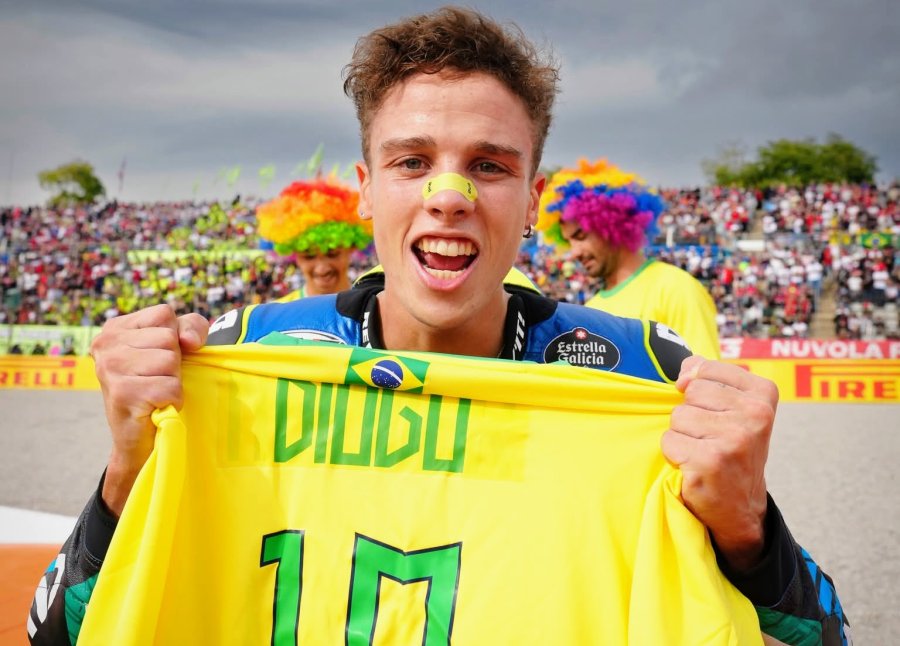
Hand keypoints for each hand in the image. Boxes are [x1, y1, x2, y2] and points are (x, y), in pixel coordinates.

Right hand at [90, 304, 208, 515]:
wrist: (138, 441)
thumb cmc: (159, 388)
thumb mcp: (176, 348)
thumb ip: (190, 328)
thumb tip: (189, 341)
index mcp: (115, 328)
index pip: (164, 314)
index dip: (176, 337)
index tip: (160, 358)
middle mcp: (106, 343)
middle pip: (169, 338)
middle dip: (174, 362)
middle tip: (156, 381)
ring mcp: (110, 367)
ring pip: (170, 361)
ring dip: (173, 381)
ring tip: (155, 393)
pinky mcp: (122, 393)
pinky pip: (171, 386)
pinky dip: (173, 399)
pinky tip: (156, 406)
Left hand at [660, 355, 777, 571]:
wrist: (740, 507)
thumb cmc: (730, 450)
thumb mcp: (733, 407)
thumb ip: (707, 377)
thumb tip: (685, 372)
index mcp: (762, 394)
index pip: (705, 369)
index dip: (698, 390)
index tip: (715, 412)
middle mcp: (754, 414)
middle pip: (690, 393)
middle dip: (691, 415)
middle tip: (710, 438)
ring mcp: (734, 438)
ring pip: (678, 416)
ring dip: (682, 435)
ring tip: (702, 451)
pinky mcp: (710, 461)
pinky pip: (669, 441)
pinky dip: (675, 455)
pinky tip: (695, 466)